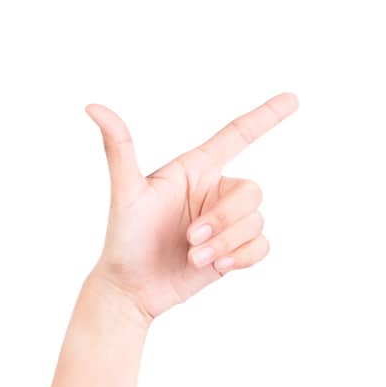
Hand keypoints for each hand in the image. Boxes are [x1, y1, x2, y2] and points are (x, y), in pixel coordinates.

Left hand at [85, 92, 298, 322]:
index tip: (292, 99)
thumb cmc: (124, 238)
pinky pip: (261, 246)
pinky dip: (242, 257)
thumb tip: (93, 106)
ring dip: (226, 244)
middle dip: (224, 219)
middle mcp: (213, 191)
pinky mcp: (233, 250)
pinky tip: (217, 267)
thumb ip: (119, 149)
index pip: (237, 135)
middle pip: (252, 191)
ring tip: (193, 257)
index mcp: (194, 169)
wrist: (130, 288)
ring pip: (256, 222)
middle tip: (190, 239)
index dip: (265, 116)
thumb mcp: (125, 192)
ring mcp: (225, 221)